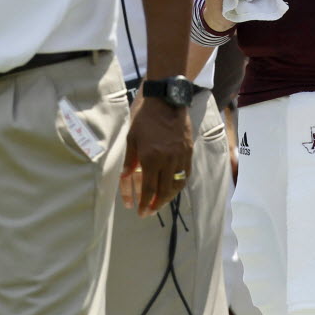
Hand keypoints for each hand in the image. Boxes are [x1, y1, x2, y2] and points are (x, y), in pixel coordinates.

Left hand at [121, 97, 192, 215]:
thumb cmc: (145, 118)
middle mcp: (168, 161)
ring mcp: (181, 156)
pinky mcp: (189, 151)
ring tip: (160, 202)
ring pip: (177, 185)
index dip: (145, 203)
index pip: (150, 189)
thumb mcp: (132, 137)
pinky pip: (186, 174)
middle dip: (157, 205)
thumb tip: (126, 177)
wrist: (166, 101)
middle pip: (165, 191)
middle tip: (150, 212)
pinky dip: (179, 184)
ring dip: (169, 197)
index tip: (141, 213)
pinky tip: (173, 187)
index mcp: (151, 158)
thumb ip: (130, 160)